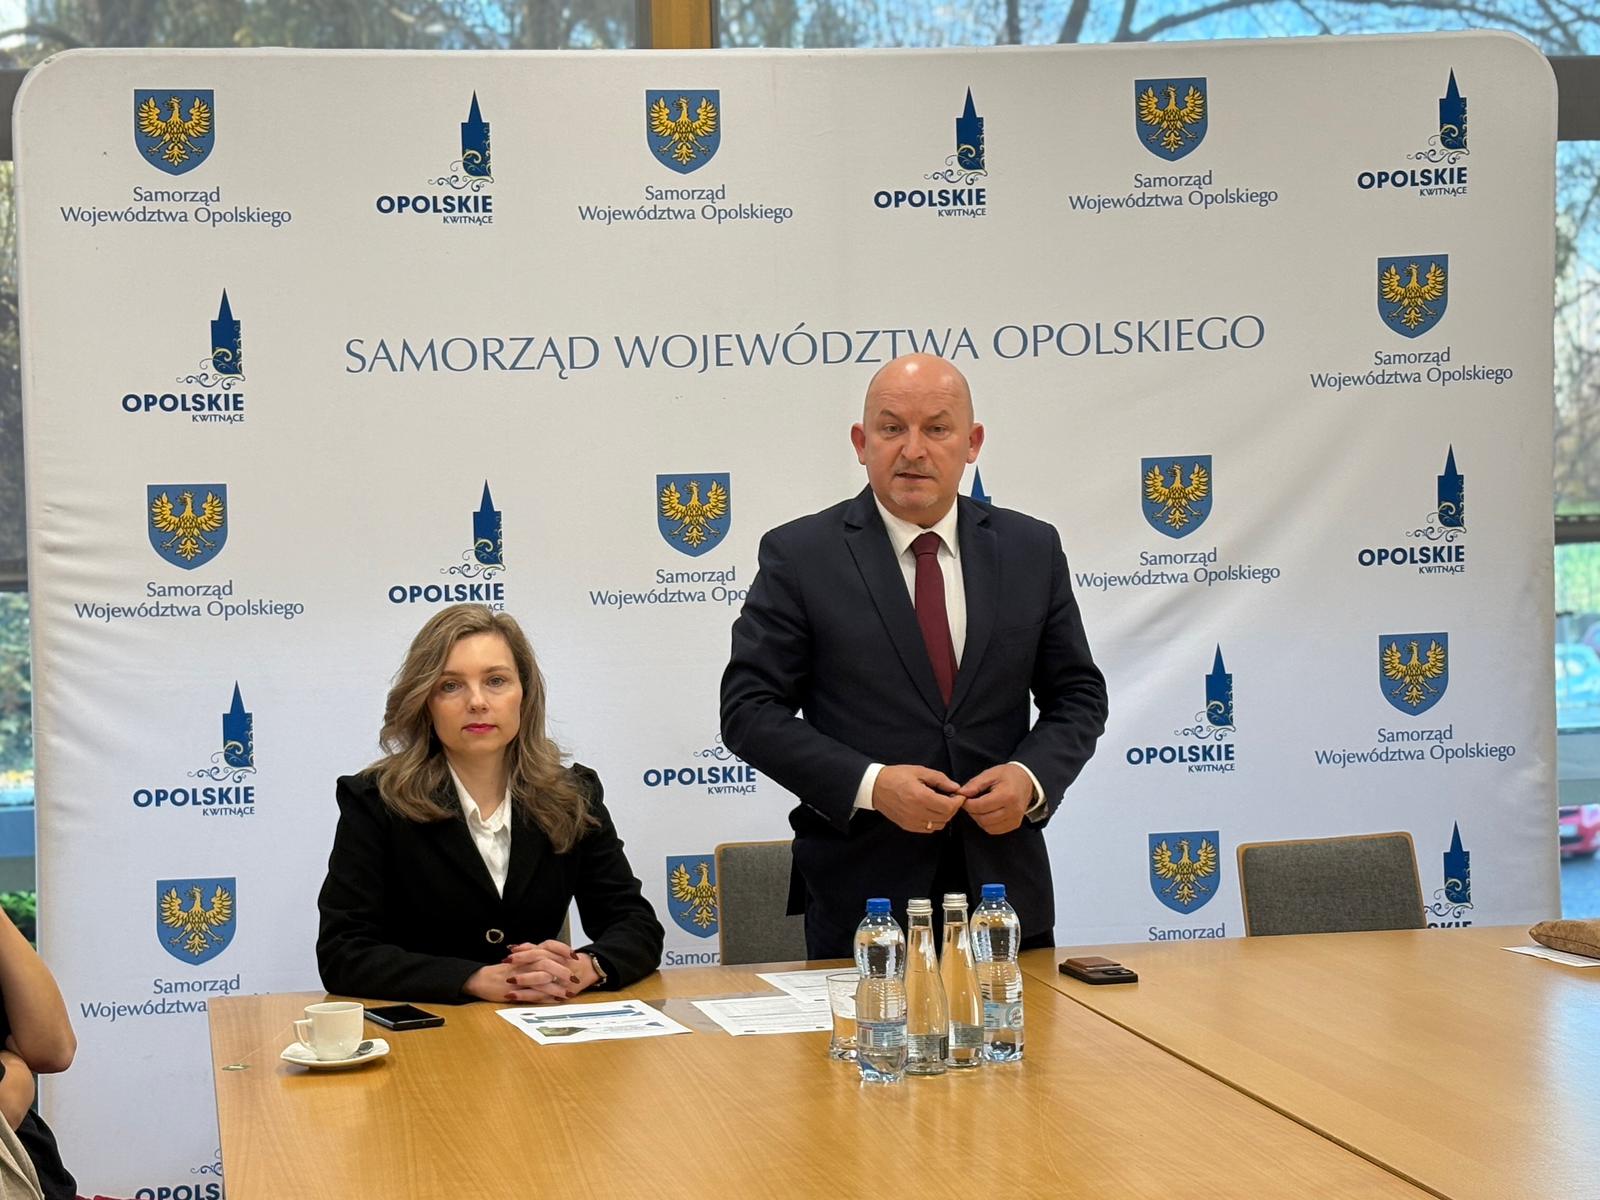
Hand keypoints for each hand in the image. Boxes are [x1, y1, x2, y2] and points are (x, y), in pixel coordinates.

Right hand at [463, 939, 580, 1003]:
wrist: (481, 979)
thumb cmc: (500, 972)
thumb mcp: (518, 961)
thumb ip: (533, 959)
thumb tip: (552, 960)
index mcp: (526, 954)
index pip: (547, 946)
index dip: (562, 949)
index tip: (574, 955)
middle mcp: (524, 963)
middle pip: (547, 962)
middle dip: (563, 970)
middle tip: (574, 978)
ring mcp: (519, 976)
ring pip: (542, 978)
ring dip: (557, 986)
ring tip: (568, 993)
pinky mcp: (515, 990)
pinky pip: (533, 993)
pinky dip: (546, 997)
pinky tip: (555, 1000)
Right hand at [872, 764, 963, 833]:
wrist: (875, 787)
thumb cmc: (896, 776)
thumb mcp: (919, 771)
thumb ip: (940, 779)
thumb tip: (955, 787)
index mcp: (920, 797)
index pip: (948, 807)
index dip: (958, 802)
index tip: (959, 795)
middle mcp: (917, 812)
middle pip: (946, 817)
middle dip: (953, 808)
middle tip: (951, 799)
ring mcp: (912, 822)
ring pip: (939, 825)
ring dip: (944, 816)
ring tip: (941, 804)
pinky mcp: (908, 826)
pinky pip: (928, 829)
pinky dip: (934, 822)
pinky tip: (931, 811)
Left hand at [958, 764, 1034, 834]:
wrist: (1026, 781)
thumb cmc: (1008, 776)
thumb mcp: (990, 774)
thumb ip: (975, 784)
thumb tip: (961, 793)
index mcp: (1007, 795)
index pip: (980, 806)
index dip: (967, 804)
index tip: (963, 798)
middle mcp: (1013, 810)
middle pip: (983, 819)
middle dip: (972, 812)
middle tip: (969, 803)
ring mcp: (1015, 819)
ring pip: (988, 827)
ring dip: (978, 819)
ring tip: (978, 808)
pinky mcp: (1015, 824)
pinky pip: (995, 830)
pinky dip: (987, 824)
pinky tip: (986, 814)